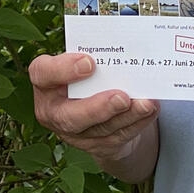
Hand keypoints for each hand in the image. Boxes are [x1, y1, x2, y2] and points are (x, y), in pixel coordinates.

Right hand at [29, 52, 158, 179]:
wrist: (94, 106)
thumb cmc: (85, 73)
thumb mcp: (79, 60)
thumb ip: (92, 55)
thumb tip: (120, 46)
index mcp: (44, 81)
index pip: (43, 74)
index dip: (64, 69)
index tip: (89, 62)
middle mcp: (53, 111)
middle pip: (71, 117)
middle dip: (99, 108)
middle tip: (122, 97)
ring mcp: (74, 134)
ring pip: (101, 130)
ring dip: (127, 116)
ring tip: (146, 103)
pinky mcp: (96, 146)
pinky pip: (118, 137)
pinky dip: (137, 123)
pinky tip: (149, 111)